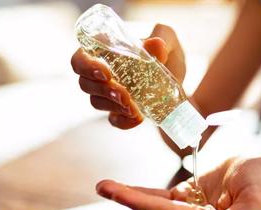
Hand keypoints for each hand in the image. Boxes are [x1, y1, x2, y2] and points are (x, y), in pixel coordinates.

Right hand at [71, 24, 185, 128]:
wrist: (180, 82)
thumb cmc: (167, 54)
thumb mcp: (168, 40)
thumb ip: (163, 38)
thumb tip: (156, 44)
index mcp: (105, 50)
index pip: (81, 57)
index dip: (86, 66)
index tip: (105, 73)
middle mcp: (102, 72)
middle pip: (84, 83)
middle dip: (101, 90)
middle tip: (122, 94)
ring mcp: (109, 94)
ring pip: (96, 102)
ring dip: (113, 105)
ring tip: (134, 108)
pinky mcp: (120, 112)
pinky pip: (114, 120)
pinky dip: (124, 121)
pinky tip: (138, 118)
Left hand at [96, 155, 260, 209]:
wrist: (260, 168)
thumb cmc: (260, 183)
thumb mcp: (253, 205)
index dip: (152, 207)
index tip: (130, 197)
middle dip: (131, 200)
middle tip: (107, 188)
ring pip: (155, 206)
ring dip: (130, 196)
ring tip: (105, 186)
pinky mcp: (183, 199)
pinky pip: (159, 196)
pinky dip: (140, 191)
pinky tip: (121, 188)